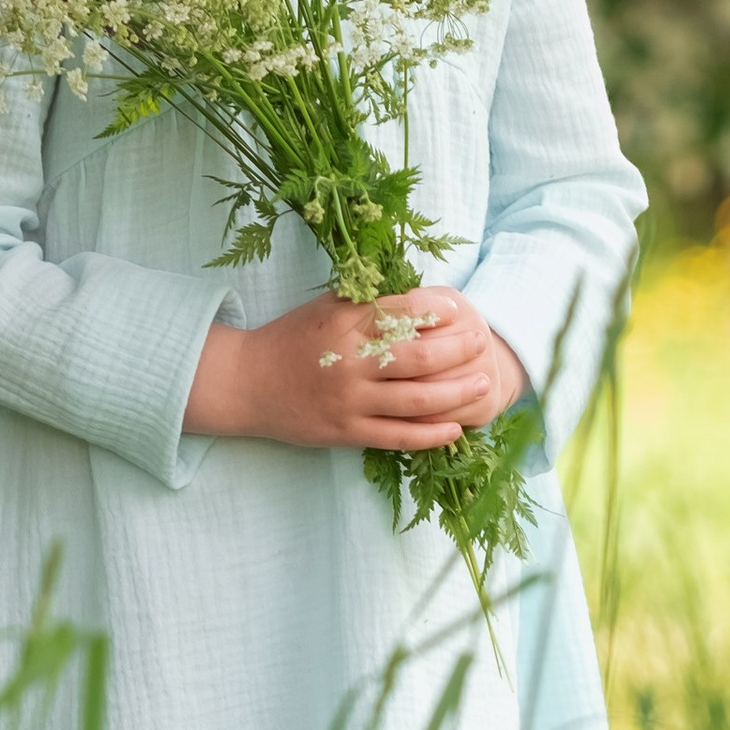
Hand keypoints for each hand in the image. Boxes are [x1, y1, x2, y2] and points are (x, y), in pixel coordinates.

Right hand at [185, 286, 527, 452]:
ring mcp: (349, 400)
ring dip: (456, 392)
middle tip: (483, 341)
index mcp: (344, 323)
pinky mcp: (346, 432)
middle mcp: (350, 362)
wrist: (245, 383)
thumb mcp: (326, 308)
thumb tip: (419, 292)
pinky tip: (455, 429)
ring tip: (483, 382)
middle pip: (419, 357)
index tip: (458, 306)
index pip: (402, 311)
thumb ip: (367, 300)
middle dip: (458, 349)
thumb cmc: (290, 338)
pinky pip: (398, 436)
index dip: (436, 308)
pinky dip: (431, 434)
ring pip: (416, 400)